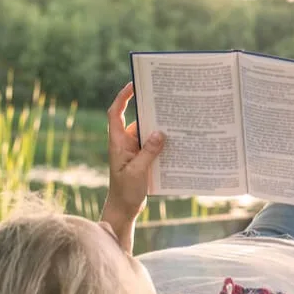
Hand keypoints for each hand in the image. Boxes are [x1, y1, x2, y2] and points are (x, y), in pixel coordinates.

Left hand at [104, 82, 165, 220]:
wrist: (124, 209)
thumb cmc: (125, 191)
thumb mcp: (138, 171)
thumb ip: (148, 152)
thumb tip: (160, 133)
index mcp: (117, 142)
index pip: (116, 112)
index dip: (123, 97)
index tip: (134, 84)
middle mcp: (125, 143)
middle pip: (137, 120)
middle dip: (150, 110)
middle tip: (166, 100)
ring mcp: (134, 151)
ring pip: (148, 133)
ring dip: (159, 129)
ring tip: (176, 121)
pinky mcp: (143, 159)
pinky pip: (153, 146)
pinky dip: (163, 144)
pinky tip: (177, 142)